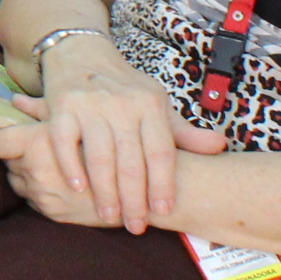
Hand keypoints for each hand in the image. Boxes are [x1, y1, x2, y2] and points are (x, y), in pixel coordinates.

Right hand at [0, 42, 225, 231]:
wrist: (81, 53)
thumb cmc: (123, 87)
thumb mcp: (156, 104)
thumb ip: (183, 132)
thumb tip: (219, 147)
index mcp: (150, 103)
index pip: (161, 151)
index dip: (163, 184)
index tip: (163, 211)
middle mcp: (121, 103)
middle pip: (131, 160)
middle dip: (134, 199)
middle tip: (136, 226)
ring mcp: (89, 105)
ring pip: (100, 157)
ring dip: (106, 192)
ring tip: (110, 217)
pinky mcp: (61, 107)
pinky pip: (64, 143)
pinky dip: (71, 167)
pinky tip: (78, 188)